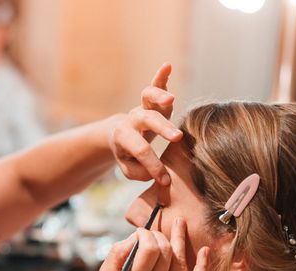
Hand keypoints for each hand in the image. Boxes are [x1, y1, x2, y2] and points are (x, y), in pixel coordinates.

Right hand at [97, 217, 208, 270]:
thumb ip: (117, 253)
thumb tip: (136, 237)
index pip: (149, 249)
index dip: (146, 234)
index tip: (140, 233)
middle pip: (166, 252)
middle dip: (159, 235)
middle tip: (152, 234)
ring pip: (179, 262)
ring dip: (178, 240)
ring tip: (177, 225)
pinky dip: (202, 266)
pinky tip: (204, 250)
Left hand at [108, 63, 180, 185]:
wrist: (119, 135)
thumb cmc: (127, 154)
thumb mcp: (128, 168)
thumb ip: (138, 172)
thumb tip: (154, 173)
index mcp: (123, 137)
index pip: (139, 150)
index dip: (153, 165)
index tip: (164, 179)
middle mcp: (132, 119)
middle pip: (146, 121)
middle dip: (161, 129)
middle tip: (176, 137)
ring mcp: (142, 107)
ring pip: (148, 98)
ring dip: (159, 96)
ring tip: (170, 100)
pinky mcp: (151, 99)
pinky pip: (154, 85)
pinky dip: (161, 76)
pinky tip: (167, 66)